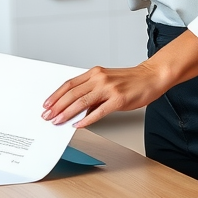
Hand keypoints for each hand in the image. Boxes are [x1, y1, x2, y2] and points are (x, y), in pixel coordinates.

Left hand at [41, 64, 165, 127]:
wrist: (151, 77)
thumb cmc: (130, 80)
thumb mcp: (107, 81)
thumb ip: (92, 91)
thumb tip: (77, 107)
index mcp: (94, 73)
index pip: (69, 84)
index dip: (56, 95)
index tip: (47, 104)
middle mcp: (99, 78)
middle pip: (72, 93)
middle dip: (57, 105)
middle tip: (47, 115)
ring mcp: (108, 89)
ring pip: (82, 101)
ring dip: (67, 112)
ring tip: (58, 120)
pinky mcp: (118, 100)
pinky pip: (99, 111)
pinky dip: (86, 119)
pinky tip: (79, 125)